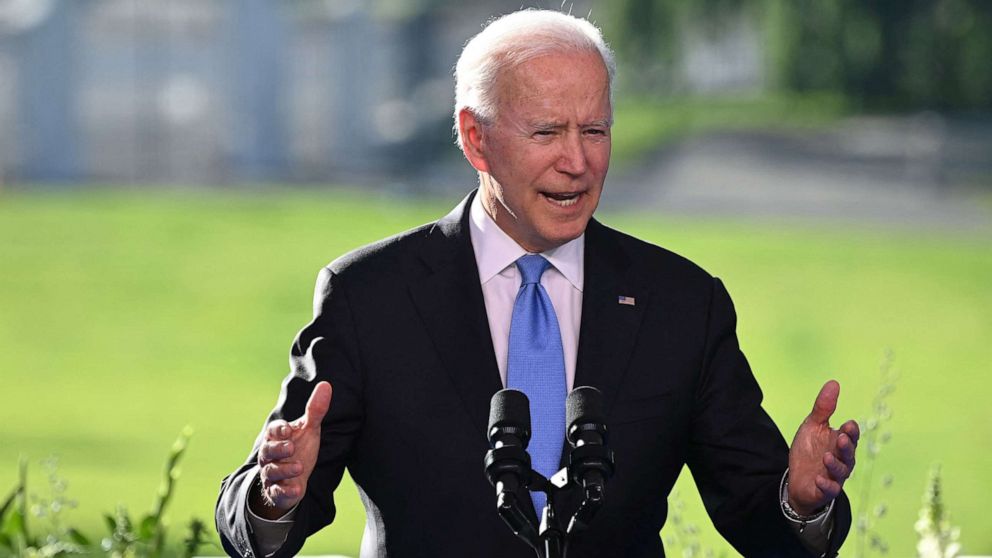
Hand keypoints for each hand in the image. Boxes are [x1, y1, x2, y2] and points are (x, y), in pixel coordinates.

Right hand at [250, 381, 331, 518]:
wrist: (294, 476)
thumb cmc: (300, 447)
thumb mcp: (309, 428)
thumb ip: (316, 409)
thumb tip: (326, 384)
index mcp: (276, 437)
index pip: (273, 431)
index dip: (279, 430)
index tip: (288, 430)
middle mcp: (270, 455)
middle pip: (267, 451)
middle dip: (278, 449)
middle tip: (291, 447)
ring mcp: (272, 474)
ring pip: (271, 472)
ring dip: (284, 470)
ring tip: (299, 467)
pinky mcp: (277, 491)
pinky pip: (278, 493)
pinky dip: (286, 492)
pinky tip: (298, 490)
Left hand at [787, 380, 858, 515]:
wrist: (798, 478)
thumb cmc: (810, 450)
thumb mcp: (813, 426)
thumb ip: (823, 408)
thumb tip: (834, 382)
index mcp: (840, 442)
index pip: (851, 435)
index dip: (851, 431)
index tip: (848, 424)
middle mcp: (842, 459)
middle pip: (849, 453)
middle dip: (846, 446)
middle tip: (841, 438)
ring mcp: (834, 476)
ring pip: (841, 471)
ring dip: (835, 464)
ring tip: (826, 457)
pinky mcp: (825, 490)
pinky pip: (830, 489)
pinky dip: (826, 484)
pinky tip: (819, 478)